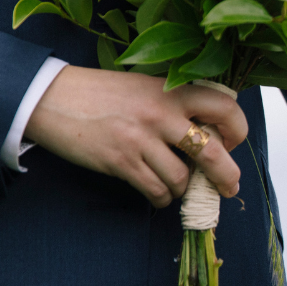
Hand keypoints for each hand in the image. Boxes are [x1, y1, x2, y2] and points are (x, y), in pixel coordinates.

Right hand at [25, 66, 246, 207]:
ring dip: (184, 189)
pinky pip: (157, 190)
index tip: (231, 143)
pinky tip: (158, 193)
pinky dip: (162, 198)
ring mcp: (140, 139)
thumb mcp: (146, 87)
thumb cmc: (102, 94)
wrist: (50, 97)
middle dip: (227, 176)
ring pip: (183, 179)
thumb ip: (177, 106)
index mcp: (171, 90)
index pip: (225, 107)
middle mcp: (160, 113)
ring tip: (177, 185)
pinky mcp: (121, 161)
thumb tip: (212, 138)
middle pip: (212, 152)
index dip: (237, 129)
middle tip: (228, 187)